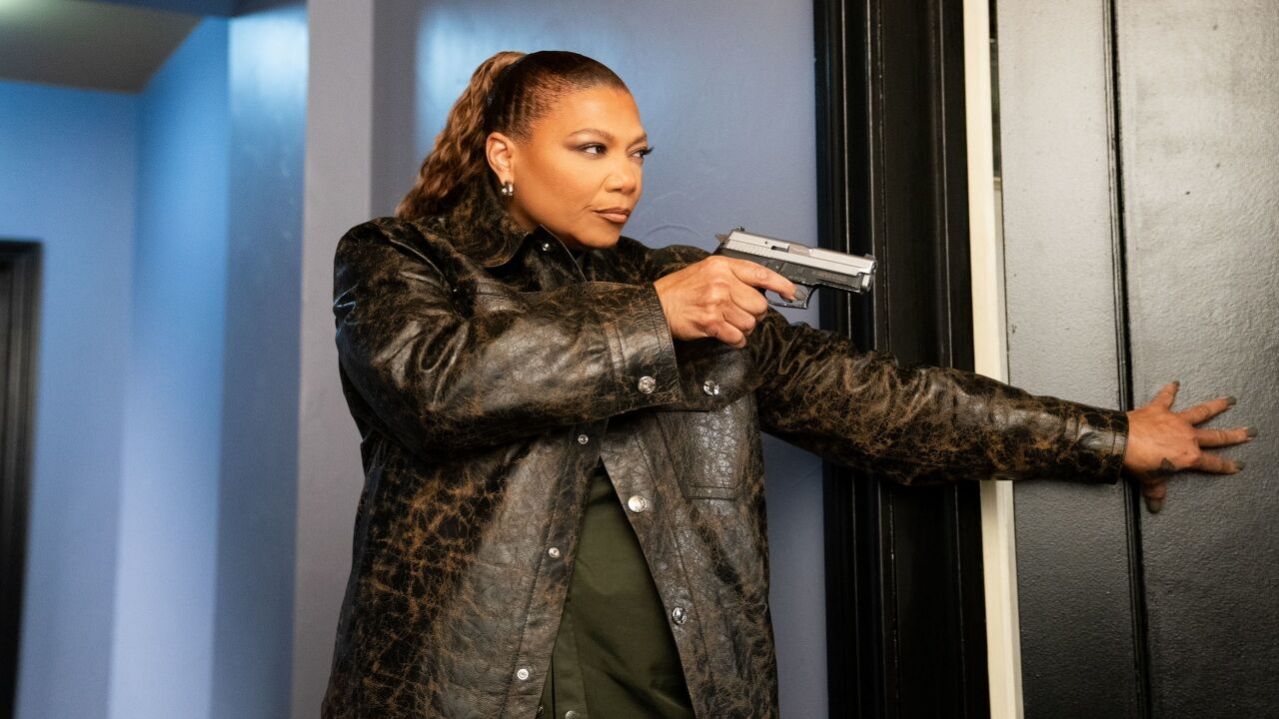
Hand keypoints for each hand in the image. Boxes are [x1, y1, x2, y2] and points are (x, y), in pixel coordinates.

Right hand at [652, 256, 796, 347]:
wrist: (656, 306)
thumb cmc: (679, 290)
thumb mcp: (705, 270)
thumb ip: (731, 275)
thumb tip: (759, 287)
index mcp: (721, 266)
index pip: (760, 273)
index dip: (781, 285)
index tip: (790, 293)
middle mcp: (721, 282)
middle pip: (759, 304)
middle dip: (754, 313)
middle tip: (741, 313)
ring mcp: (717, 302)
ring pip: (750, 322)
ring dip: (743, 328)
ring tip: (730, 324)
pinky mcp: (711, 322)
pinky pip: (737, 336)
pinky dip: (736, 340)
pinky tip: (728, 335)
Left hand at [1122, 380, 1256, 513]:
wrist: (1121, 441)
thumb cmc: (1137, 462)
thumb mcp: (1150, 480)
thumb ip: (1156, 492)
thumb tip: (1156, 506)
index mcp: (1188, 456)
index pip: (1213, 463)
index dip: (1226, 466)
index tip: (1238, 465)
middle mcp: (1187, 437)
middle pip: (1216, 437)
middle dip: (1234, 436)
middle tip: (1249, 432)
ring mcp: (1175, 421)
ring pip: (1201, 412)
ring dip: (1216, 406)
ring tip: (1230, 400)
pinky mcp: (1159, 410)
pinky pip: (1166, 398)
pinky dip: (1170, 390)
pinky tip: (1175, 383)